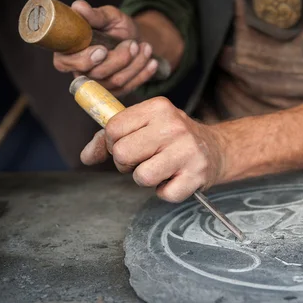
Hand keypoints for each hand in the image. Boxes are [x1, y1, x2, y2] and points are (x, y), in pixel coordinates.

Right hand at [52, 0, 157, 95]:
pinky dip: (143, 74)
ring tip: (145, 47)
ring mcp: (97, 85)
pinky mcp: (114, 92)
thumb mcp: (109, 16)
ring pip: (115, 82)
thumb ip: (95, 15)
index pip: (64, 62)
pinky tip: (151, 61)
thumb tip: (79, 6)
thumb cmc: (117, 27)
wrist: (135, 40)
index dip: (83, 60)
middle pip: (95, 74)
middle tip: (133, 44)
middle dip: (118, 59)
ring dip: (134, 64)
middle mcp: (80, 71)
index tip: (102, 50)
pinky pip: (128, 88)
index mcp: (69, 51)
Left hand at [80, 97, 225, 202]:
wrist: (217, 149)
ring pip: (141, 177)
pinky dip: (165, 192)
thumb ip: (111, 138)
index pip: (113, 128)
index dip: (113, 143)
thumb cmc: (173, 138)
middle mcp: (174, 126)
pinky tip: (175, 178)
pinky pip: (163, 194)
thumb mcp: (145, 125)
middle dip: (127, 163)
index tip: (128, 145)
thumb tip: (86, 157)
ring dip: (146, 179)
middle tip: (144, 159)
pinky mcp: (196, 175)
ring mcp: (187, 151)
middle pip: (122, 153)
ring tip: (160, 169)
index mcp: (158, 108)